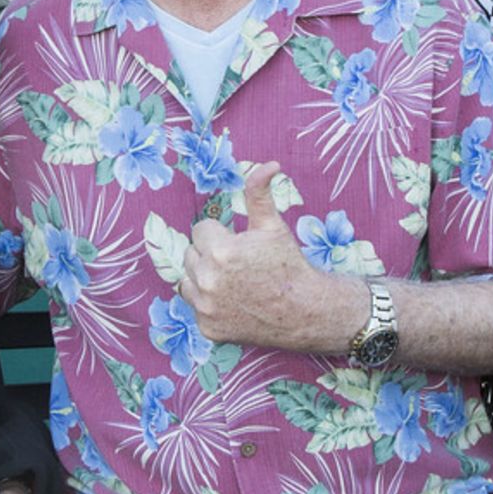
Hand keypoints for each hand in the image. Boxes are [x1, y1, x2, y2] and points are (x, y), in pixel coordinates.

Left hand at [178, 163, 343, 349]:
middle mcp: (207, 281)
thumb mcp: (272, 225)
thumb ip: (259, 192)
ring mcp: (205, 308)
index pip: (201, 230)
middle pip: (191, 254)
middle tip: (240, 264)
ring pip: (187, 281)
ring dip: (203, 278)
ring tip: (234, 282)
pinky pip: (196, 307)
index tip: (241, 245)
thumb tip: (269, 164)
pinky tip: (235, 303)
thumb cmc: (288, 264)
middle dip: (211, 254)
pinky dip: (210, 305)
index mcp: (219, 251)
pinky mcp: (208, 329)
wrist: (304, 311)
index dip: (222, 235)